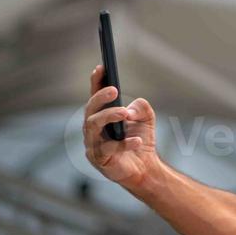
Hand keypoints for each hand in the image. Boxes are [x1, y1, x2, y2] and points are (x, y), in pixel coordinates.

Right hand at [83, 64, 159, 190]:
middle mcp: (93, 129)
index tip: (102, 67)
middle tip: (115, 90)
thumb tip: (128, 110)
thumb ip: (140, 106)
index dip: (96, 81)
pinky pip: (108, 149)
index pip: (95, 95)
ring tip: (125, 113)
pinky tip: (137, 141)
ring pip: (92, 126)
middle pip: (90, 109)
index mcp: (102, 115)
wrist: (145, 167)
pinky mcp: (99, 160)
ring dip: (109, 116)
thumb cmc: (140, 139)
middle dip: (100, 97)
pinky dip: (124, 143)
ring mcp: (93, 144)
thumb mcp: (146, 117)